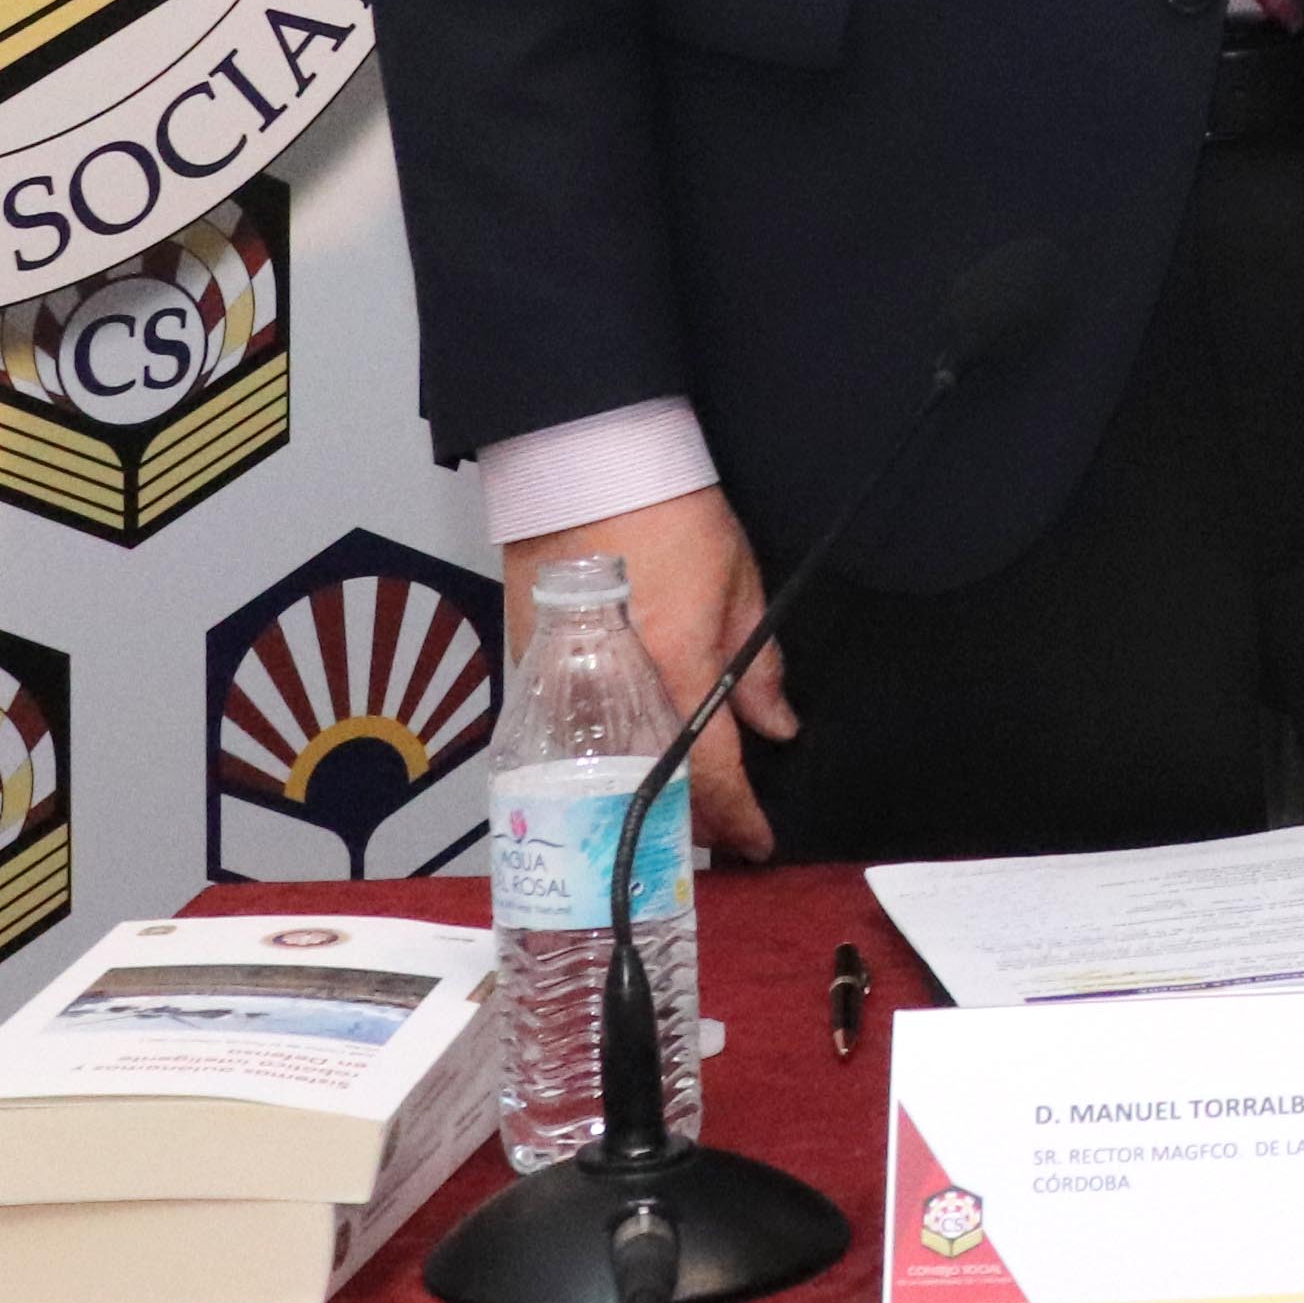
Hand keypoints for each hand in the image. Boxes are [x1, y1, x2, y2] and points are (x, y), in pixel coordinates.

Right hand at [503, 484, 789, 862]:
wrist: (583, 461)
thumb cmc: (668, 510)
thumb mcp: (739, 582)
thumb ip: (758, 666)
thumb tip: (778, 726)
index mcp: (674, 665)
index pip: (712, 768)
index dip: (738, 815)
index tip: (759, 841)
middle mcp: (610, 687)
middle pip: (651, 784)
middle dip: (690, 819)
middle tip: (721, 832)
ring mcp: (558, 681)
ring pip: (602, 773)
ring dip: (640, 797)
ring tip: (676, 809)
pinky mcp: (525, 667)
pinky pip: (561, 737)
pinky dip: (595, 761)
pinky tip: (620, 768)